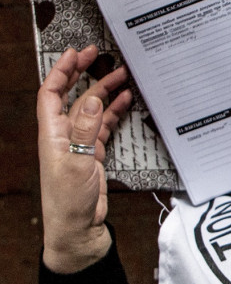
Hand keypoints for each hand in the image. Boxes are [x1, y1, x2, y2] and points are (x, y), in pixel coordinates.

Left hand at [37, 46, 132, 273]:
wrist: (77, 230)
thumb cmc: (68, 202)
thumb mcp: (77, 163)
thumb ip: (85, 130)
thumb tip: (93, 99)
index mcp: (52, 135)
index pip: (52, 93)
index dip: (62, 71)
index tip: (76, 53)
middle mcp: (63, 135)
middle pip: (73, 96)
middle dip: (85, 74)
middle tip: (100, 55)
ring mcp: (78, 144)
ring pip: (92, 109)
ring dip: (105, 92)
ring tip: (123, 76)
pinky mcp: (93, 154)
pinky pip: (104, 125)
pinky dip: (115, 112)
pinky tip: (125, 102)